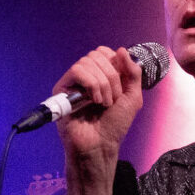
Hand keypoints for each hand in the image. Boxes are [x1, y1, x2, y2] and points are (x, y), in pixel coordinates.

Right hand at [55, 46, 145, 194]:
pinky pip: (77, 71)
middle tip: (113, 99)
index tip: (120, 86)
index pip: (105, 52)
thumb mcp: (133, 97)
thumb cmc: (115, 125)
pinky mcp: (61, 89)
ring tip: (103, 104)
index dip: (116, 64)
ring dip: (102, 84)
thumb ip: (133, 72)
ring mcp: (73, 82)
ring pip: (88, 62)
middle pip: (97, 55)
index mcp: (101, 75)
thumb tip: (121, 49)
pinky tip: (93, 101)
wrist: (101, 145)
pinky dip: (91, 85)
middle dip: (111, 77)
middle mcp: (86, 76)